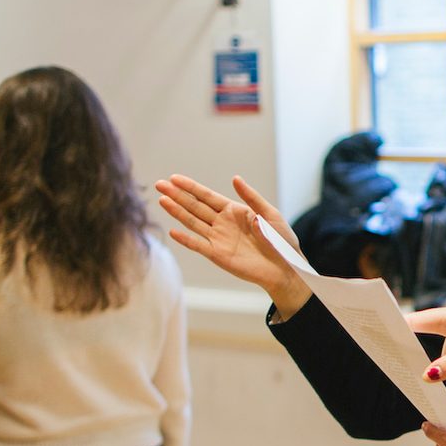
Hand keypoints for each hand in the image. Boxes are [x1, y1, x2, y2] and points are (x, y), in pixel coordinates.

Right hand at [155, 174, 311, 314]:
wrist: (285, 267)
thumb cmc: (281, 240)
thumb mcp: (269, 214)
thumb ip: (251, 197)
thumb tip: (235, 178)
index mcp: (234, 211)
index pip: (207, 196)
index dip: (191, 187)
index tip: (174, 178)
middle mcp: (222, 223)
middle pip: (195, 206)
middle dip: (177, 195)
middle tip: (159, 184)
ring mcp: (218, 239)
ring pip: (193, 222)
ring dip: (177, 212)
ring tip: (162, 200)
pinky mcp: (218, 255)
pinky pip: (199, 246)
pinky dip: (186, 239)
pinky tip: (173, 231)